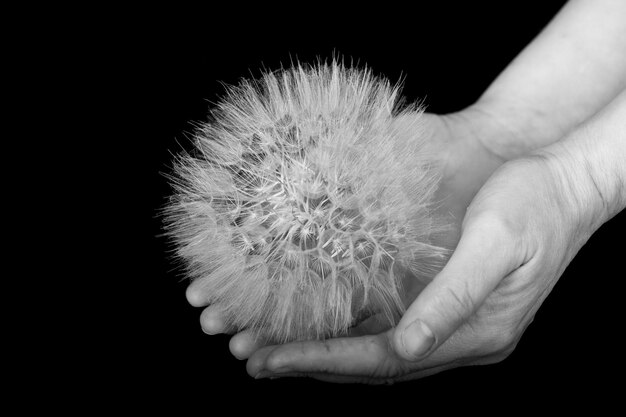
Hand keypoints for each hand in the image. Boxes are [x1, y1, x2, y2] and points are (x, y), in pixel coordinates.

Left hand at [185, 108, 511, 365]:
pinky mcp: (445, 302)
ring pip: (375, 349)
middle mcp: (459, 337)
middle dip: (311, 362)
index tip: (272, 359)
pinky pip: (386, 325)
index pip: (384, 359)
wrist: (567, 185)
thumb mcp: (496, 244)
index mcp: (475, 331)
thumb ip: (452, 298)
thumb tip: (406, 348)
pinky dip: (346, 329)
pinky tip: (316, 323)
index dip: (325, 359)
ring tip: (269, 349)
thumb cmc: (535, 205)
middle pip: (373, 363)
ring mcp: (451, 322)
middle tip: (254, 360)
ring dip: (323, 350)